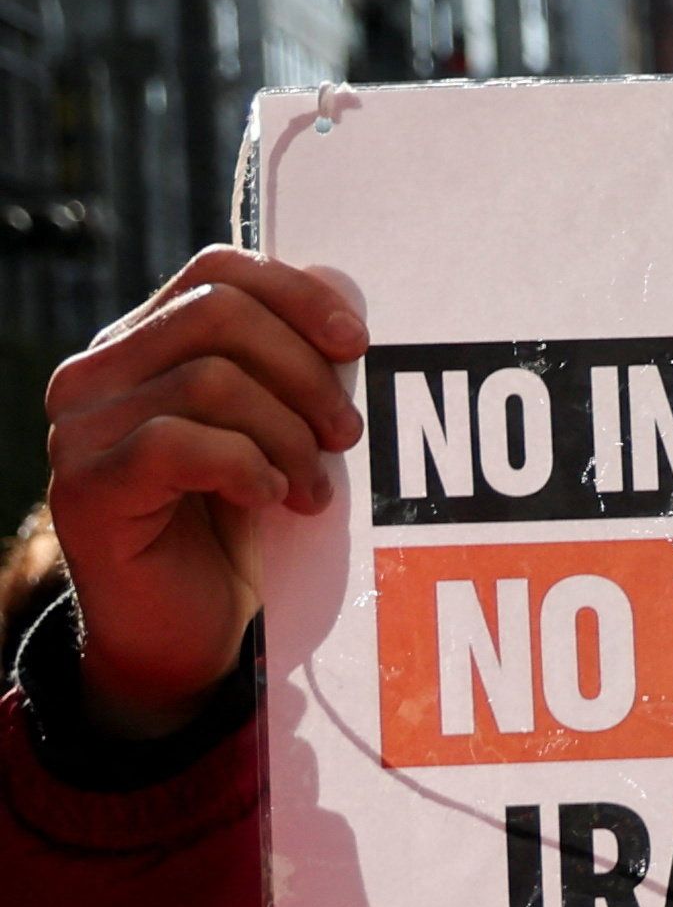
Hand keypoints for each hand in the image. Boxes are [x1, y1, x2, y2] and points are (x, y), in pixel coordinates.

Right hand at [38, 247, 365, 739]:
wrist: (185, 633)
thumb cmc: (237, 526)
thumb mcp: (271, 430)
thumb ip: (287, 366)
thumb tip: (345, 304)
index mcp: (137, 345)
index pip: (215, 273)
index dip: (296, 294)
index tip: (358, 344)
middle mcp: (93, 376)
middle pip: (219, 317)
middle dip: (306, 373)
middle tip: (345, 435)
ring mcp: (79, 432)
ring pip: (210, 381)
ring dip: (288, 436)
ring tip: (314, 489)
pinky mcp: (85, 489)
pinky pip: (180, 444)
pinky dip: (247, 467)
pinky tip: (271, 497)